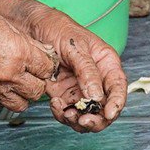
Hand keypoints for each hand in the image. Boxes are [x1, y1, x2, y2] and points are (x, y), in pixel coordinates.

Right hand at [0, 0, 56, 110]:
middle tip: (33, 75)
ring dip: (23, 95)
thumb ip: (28, 43)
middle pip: (38, 91)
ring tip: (19, 85)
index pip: (47, 70)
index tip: (42, 63)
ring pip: (21, 104)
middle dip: (38, 83)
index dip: (46, 66)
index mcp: (20, 54)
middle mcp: (9, 74)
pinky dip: (2, 99)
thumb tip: (44, 52)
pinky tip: (0, 88)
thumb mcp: (7, 25)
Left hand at [22, 7, 127, 132]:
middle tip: (84, 120)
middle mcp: (96, 79)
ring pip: (86, 114)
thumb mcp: (75, 47)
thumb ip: (87, 71)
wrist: (31, 28)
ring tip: (65, 113)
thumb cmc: (58, 29)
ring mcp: (79, 88)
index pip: (118, 87)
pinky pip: (67, 112)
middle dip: (97, 118)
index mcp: (106, 64)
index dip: (117, 103)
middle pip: (105, 106)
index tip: (109, 114)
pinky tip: (54, 104)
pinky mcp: (63, 95)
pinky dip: (61, 114)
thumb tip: (96, 95)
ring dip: (77, 119)